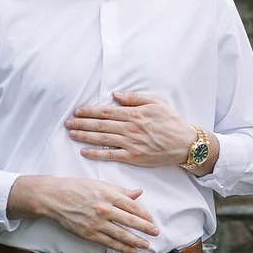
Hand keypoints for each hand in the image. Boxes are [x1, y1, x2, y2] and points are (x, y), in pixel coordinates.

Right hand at [13, 175, 158, 252]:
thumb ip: (120, 190)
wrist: (54, 197)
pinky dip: (121, 246)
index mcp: (108, 194)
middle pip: (130, 221)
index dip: (144, 214)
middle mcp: (104, 209)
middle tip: (156, 232)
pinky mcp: (89, 233)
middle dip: (145, 228)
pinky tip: (130, 249)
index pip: (132, 206)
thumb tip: (138, 193)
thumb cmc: (76, 188)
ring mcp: (96, 223)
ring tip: (146, 244)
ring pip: (121, 234)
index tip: (151, 219)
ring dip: (136, 240)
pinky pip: (108, 242)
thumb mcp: (99, 184)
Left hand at [65, 92, 200, 168]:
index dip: (89, 111)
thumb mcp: (156, 102)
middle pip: (100, 125)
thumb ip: (134, 98)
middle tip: (67, 123)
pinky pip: (111, 155)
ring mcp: (130, 143)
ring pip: (102, 139)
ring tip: (72, 134)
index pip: (106, 112)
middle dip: (82, 123)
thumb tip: (116, 95)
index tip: (77, 111)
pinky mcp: (133, 157)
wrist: (184, 143)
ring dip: (84, 136)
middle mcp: (129, 128)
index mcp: (133, 114)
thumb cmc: (171, 121)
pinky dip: (96, 153)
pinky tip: (84, 151)